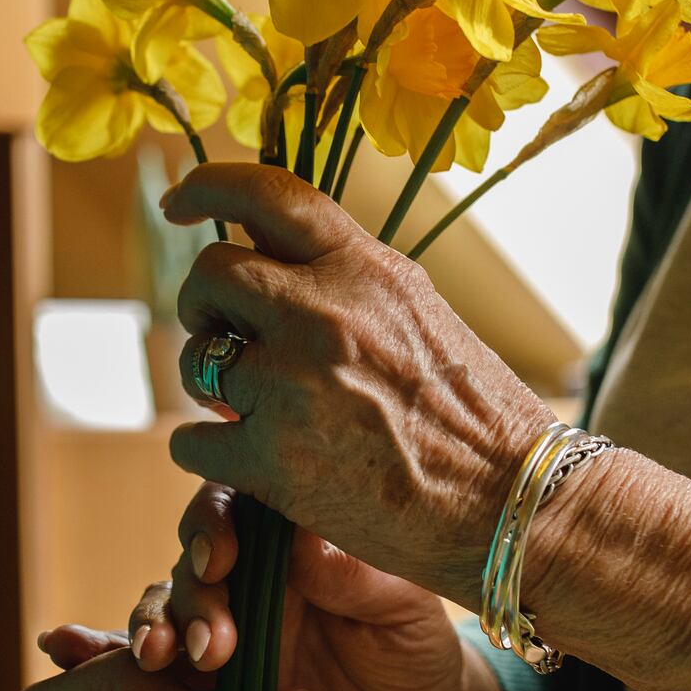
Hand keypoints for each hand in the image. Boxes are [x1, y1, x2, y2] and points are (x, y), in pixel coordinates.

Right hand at [40, 483, 506, 690]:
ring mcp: (219, 635)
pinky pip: (143, 674)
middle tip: (204, 641)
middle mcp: (242, 580)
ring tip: (161, 662)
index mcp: (287, 543)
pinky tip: (60, 648)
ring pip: (164, 616)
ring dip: (153, 631)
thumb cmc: (417, 648)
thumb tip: (305, 541)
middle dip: (186, 595)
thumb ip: (360, 576)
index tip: (218, 559)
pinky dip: (97, 660)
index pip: (236, 510)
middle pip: (190, 565)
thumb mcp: (406, 608)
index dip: (215, 525)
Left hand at [159, 164, 555, 610]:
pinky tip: (247, 459)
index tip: (179, 202)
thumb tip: (272, 259)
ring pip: (194, 358)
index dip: (209, 186)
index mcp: (365, 268)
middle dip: (204, 304)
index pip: (269, 194)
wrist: (511, 504)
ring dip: (208, 381)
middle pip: (211, 274)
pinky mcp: (273, 461)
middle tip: (224, 336)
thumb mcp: (418, 312)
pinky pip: (192, 441)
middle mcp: (323, 314)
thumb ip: (346, 280)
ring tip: (251, 404)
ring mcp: (293, 387)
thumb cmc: (474, 415)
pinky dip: (209, 452)